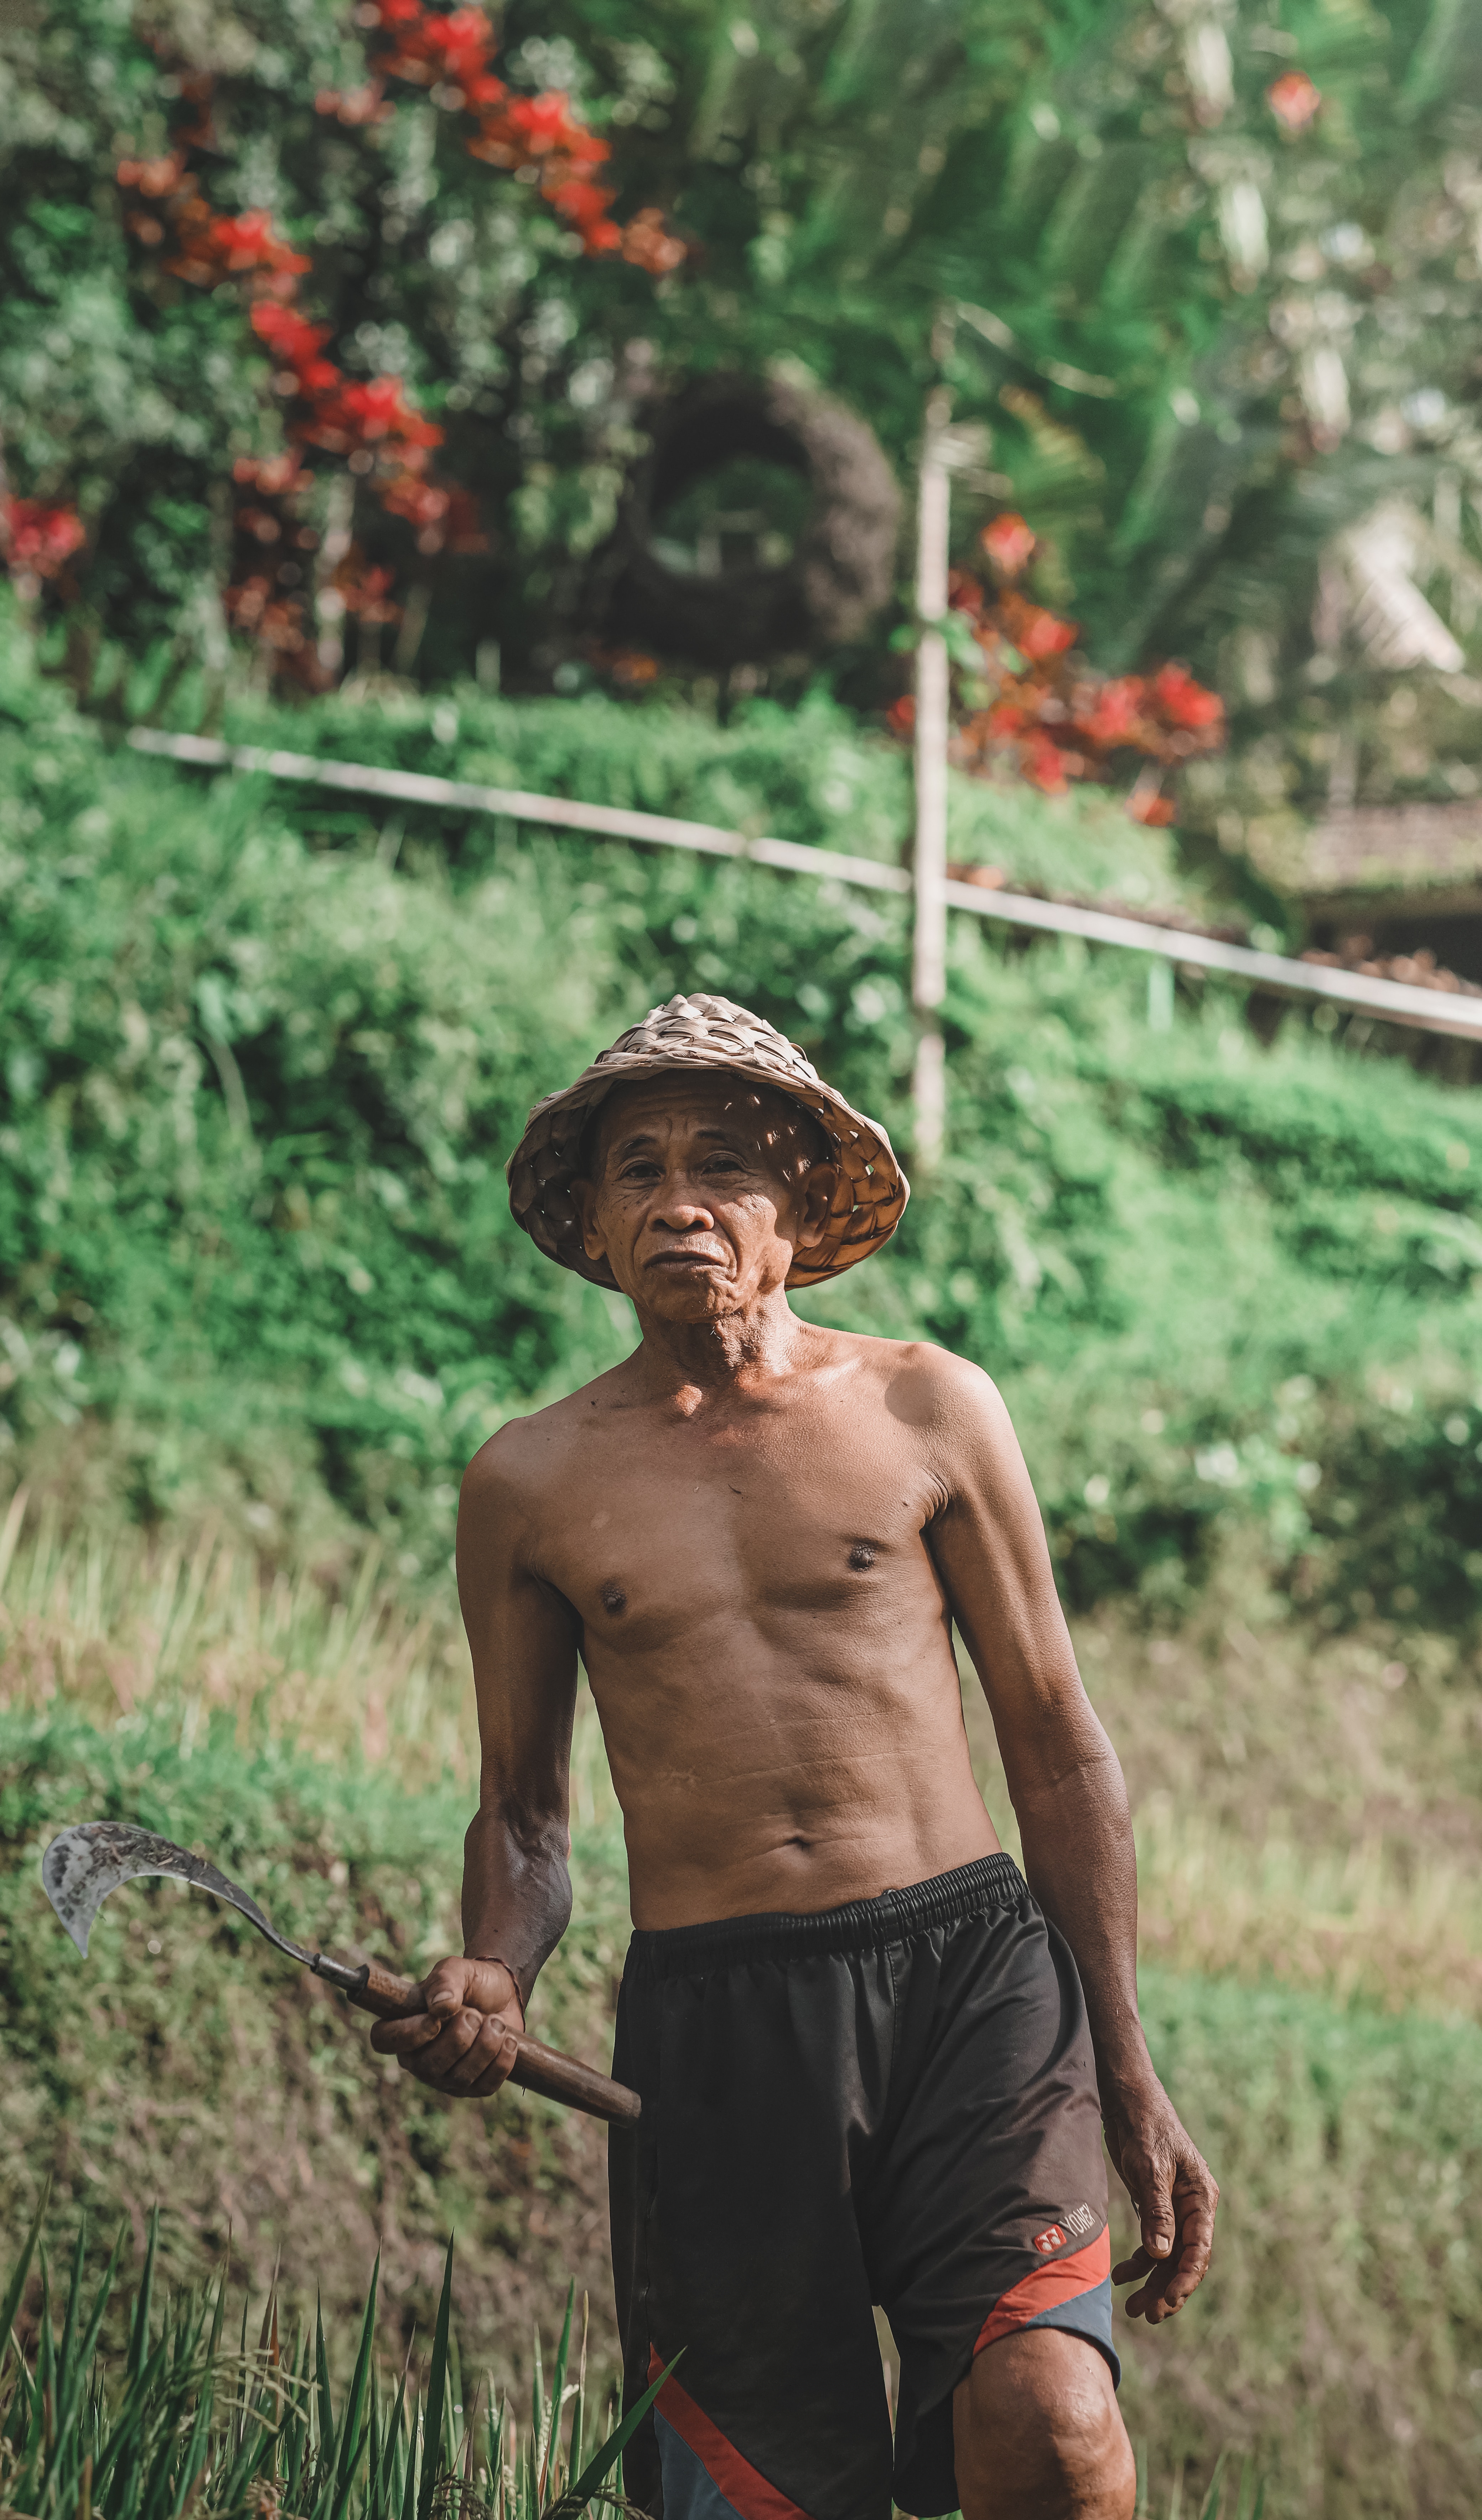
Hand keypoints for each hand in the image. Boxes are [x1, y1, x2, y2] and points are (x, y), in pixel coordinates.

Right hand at [369, 1956, 525, 2098]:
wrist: (502, 1993)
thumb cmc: (470, 1981)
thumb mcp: (457, 1970)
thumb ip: (445, 1981)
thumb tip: (440, 2008)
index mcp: (403, 2027)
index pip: (384, 2040)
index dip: (406, 2035)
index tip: (434, 2020)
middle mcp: (418, 2058)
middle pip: (428, 2066)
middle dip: (458, 2039)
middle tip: (475, 2014)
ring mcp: (445, 2078)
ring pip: (459, 2078)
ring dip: (484, 2047)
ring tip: (496, 2022)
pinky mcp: (473, 2087)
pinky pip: (485, 2086)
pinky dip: (501, 2062)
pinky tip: (508, 2040)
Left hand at [1103, 2075, 1217, 2322]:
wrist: (1128, 2100)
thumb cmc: (1145, 2127)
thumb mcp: (1151, 2167)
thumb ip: (1157, 2210)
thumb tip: (1160, 2254)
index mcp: (1201, 2199)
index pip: (1199, 2250)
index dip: (1184, 2280)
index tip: (1167, 2304)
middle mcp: (1192, 2208)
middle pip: (1184, 2259)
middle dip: (1167, 2289)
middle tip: (1147, 2315)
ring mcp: (1174, 2209)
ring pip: (1168, 2257)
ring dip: (1152, 2282)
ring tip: (1133, 2308)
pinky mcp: (1155, 2205)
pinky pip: (1152, 2243)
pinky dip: (1139, 2262)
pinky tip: (1121, 2276)